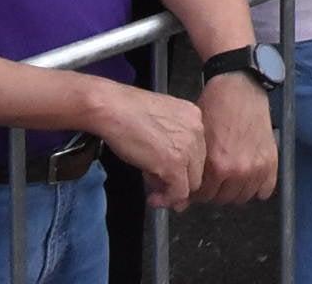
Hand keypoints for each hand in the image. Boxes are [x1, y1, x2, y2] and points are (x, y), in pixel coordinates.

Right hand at [87, 81, 208, 210]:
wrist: (113, 109)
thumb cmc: (126, 112)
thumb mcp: (157, 121)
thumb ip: (169, 139)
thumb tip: (167, 166)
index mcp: (194, 116)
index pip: (198, 150)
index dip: (183, 165)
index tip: (168, 174)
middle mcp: (197, 130)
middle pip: (197, 166)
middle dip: (180, 180)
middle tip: (160, 187)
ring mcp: (188, 148)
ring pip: (192, 182)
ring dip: (173, 191)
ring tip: (154, 193)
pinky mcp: (175, 164)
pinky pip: (179, 192)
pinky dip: (167, 200)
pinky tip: (153, 199)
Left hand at [191, 73, 276, 204]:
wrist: (239, 88)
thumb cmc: (216, 108)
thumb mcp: (198, 140)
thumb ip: (194, 169)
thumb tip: (186, 194)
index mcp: (216, 165)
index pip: (203, 196)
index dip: (197, 191)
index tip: (199, 185)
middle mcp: (238, 169)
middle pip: (223, 199)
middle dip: (215, 191)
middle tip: (214, 179)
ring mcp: (257, 166)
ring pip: (243, 197)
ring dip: (235, 190)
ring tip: (230, 177)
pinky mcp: (271, 160)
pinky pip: (265, 190)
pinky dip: (258, 187)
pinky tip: (249, 177)